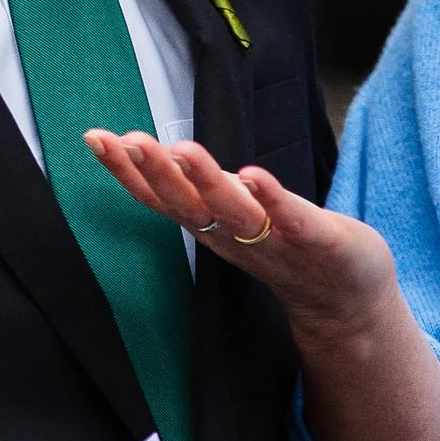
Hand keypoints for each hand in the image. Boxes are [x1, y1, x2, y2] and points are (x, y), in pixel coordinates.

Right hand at [86, 132, 397, 342]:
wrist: (344, 301)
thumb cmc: (284, 245)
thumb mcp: (231, 213)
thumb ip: (199, 187)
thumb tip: (157, 150)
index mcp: (211, 223)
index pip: (162, 197)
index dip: (126, 171)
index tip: (95, 138)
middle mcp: (233, 234)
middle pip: (188, 204)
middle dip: (156, 172)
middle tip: (127, 141)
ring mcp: (274, 240)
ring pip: (233, 212)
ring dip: (206, 181)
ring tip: (182, 149)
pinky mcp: (317, 241)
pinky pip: (291, 220)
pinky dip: (273, 199)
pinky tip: (253, 175)